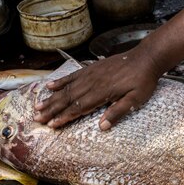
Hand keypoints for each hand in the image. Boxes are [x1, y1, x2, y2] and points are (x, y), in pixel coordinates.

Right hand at [33, 46, 160, 129]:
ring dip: (52, 98)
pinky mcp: (92, 68)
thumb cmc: (143, 81)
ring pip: (67, 88)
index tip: (52, 124)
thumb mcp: (136, 99)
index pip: (79, 107)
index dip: (64, 116)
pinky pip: (73, 75)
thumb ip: (118, 111)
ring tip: (38, 106)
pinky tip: (50, 86)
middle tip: (37, 118)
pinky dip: (60, 81)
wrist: (146, 58)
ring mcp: (90, 74)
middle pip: (68, 98)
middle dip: (52, 109)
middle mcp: (93, 82)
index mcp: (102, 92)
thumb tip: (102, 126)